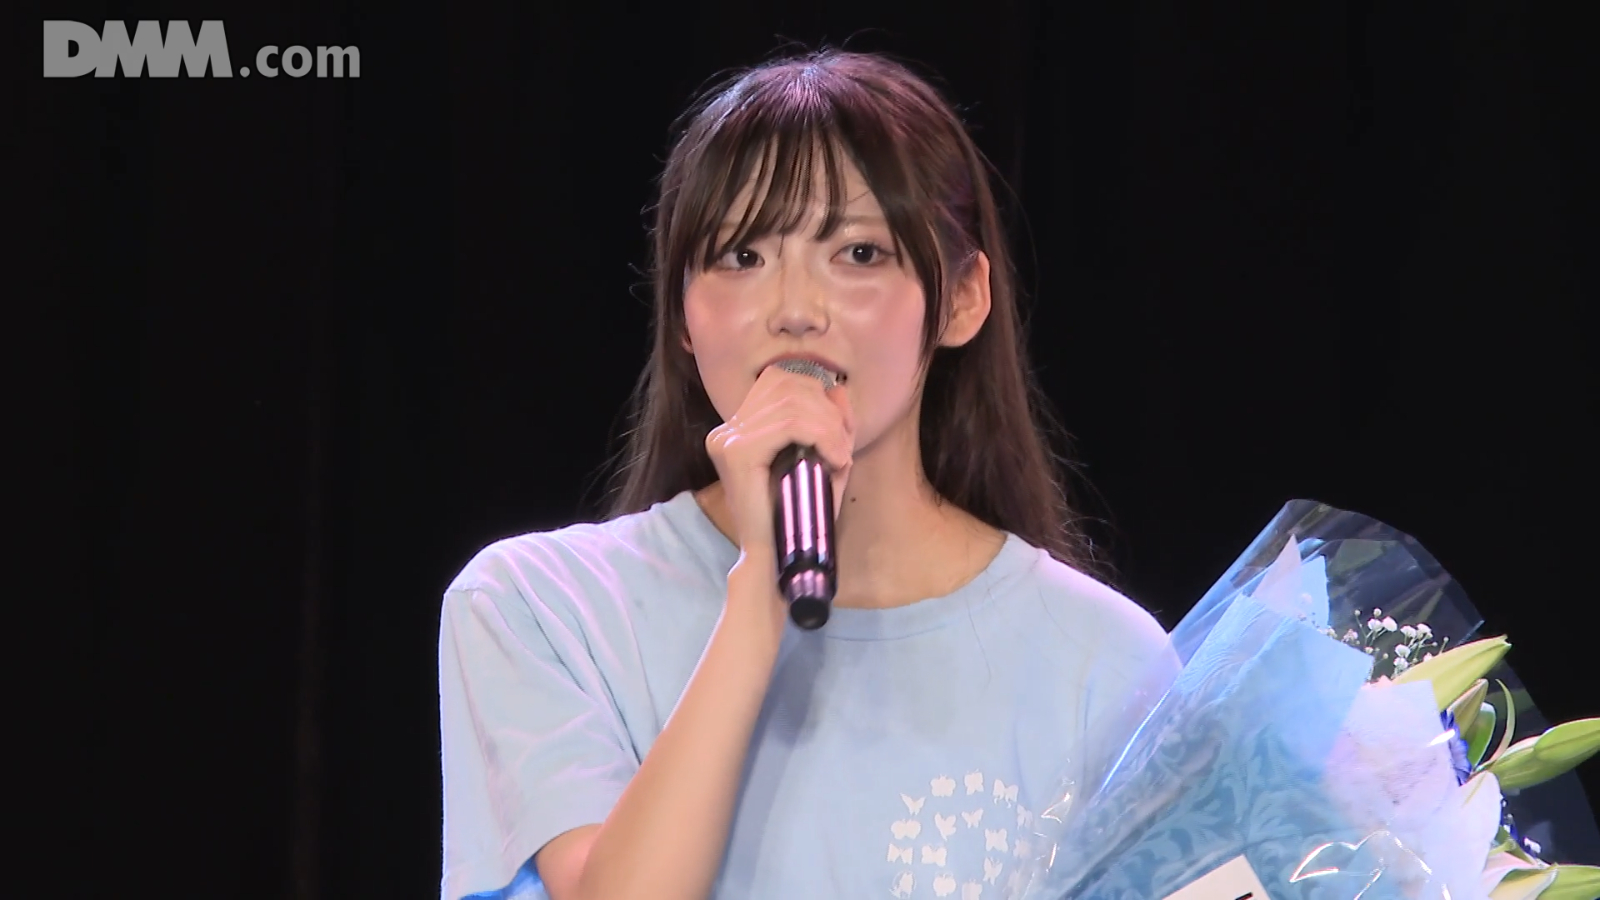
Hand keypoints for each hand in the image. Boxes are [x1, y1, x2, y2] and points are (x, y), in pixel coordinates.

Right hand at [705, 364, 853, 563]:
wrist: (773, 562)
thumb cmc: (798, 516)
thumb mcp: (820, 461)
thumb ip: (829, 425)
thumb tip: (840, 391)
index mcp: (738, 428)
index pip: (779, 380)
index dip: (817, 395)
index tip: (839, 431)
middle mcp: (727, 429)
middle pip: (787, 384)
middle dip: (827, 410)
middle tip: (843, 446)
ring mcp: (727, 440)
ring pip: (792, 403)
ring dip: (829, 426)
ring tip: (840, 456)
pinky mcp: (736, 453)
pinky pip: (789, 425)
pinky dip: (822, 436)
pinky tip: (834, 458)